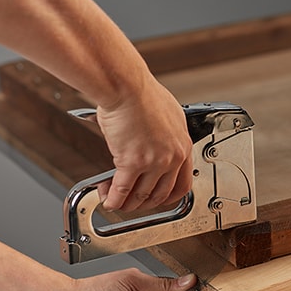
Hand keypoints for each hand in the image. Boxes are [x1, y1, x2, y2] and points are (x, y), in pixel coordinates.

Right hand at [96, 78, 192, 211]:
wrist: (126, 86)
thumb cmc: (141, 93)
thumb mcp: (167, 114)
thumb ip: (165, 135)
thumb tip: (155, 143)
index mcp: (183, 144)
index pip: (183, 183)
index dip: (168, 196)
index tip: (158, 198)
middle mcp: (172, 155)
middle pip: (162, 194)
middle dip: (145, 203)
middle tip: (134, 202)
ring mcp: (153, 161)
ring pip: (142, 195)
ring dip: (127, 203)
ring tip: (116, 200)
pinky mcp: (132, 162)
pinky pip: (122, 190)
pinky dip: (113, 198)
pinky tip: (108, 198)